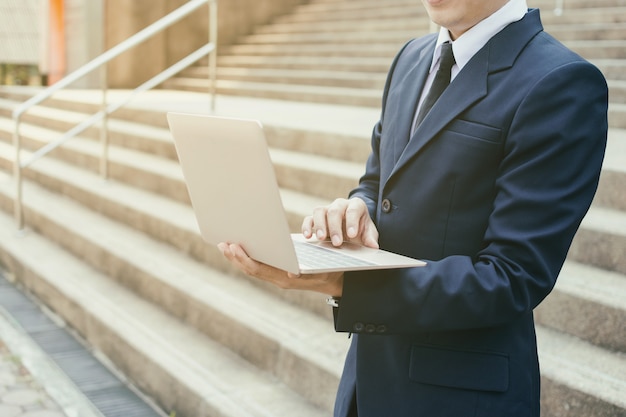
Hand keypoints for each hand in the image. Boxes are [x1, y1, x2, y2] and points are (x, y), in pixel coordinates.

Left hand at [217, 242, 343, 296]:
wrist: (337, 282)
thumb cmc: (330, 272)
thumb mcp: (321, 270)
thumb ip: (306, 273)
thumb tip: (292, 274)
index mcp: (285, 279)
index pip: (258, 269)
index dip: (244, 258)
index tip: (234, 247)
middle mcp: (278, 279)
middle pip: (251, 269)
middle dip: (235, 257)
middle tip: (222, 244)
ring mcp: (277, 277)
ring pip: (252, 268)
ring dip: (238, 257)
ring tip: (225, 245)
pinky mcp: (278, 272)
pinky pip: (258, 266)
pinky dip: (247, 257)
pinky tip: (241, 248)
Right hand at [302, 197, 378, 248]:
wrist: (352, 227)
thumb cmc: (361, 229)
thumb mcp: (369, 233)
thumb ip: (370, 238)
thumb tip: (373, 246)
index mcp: (355, 205)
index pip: (353, 210)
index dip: (352, 222)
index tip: (352, 235)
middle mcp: (340, 205)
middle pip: (334, 210)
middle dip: (335, 227)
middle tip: (337, 243)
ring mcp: (327, 210)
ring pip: (319, 211)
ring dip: (319, 225)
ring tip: (321, 238)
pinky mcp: (316, 218)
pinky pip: (309, 218)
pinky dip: (307, 226)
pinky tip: (308, 237)